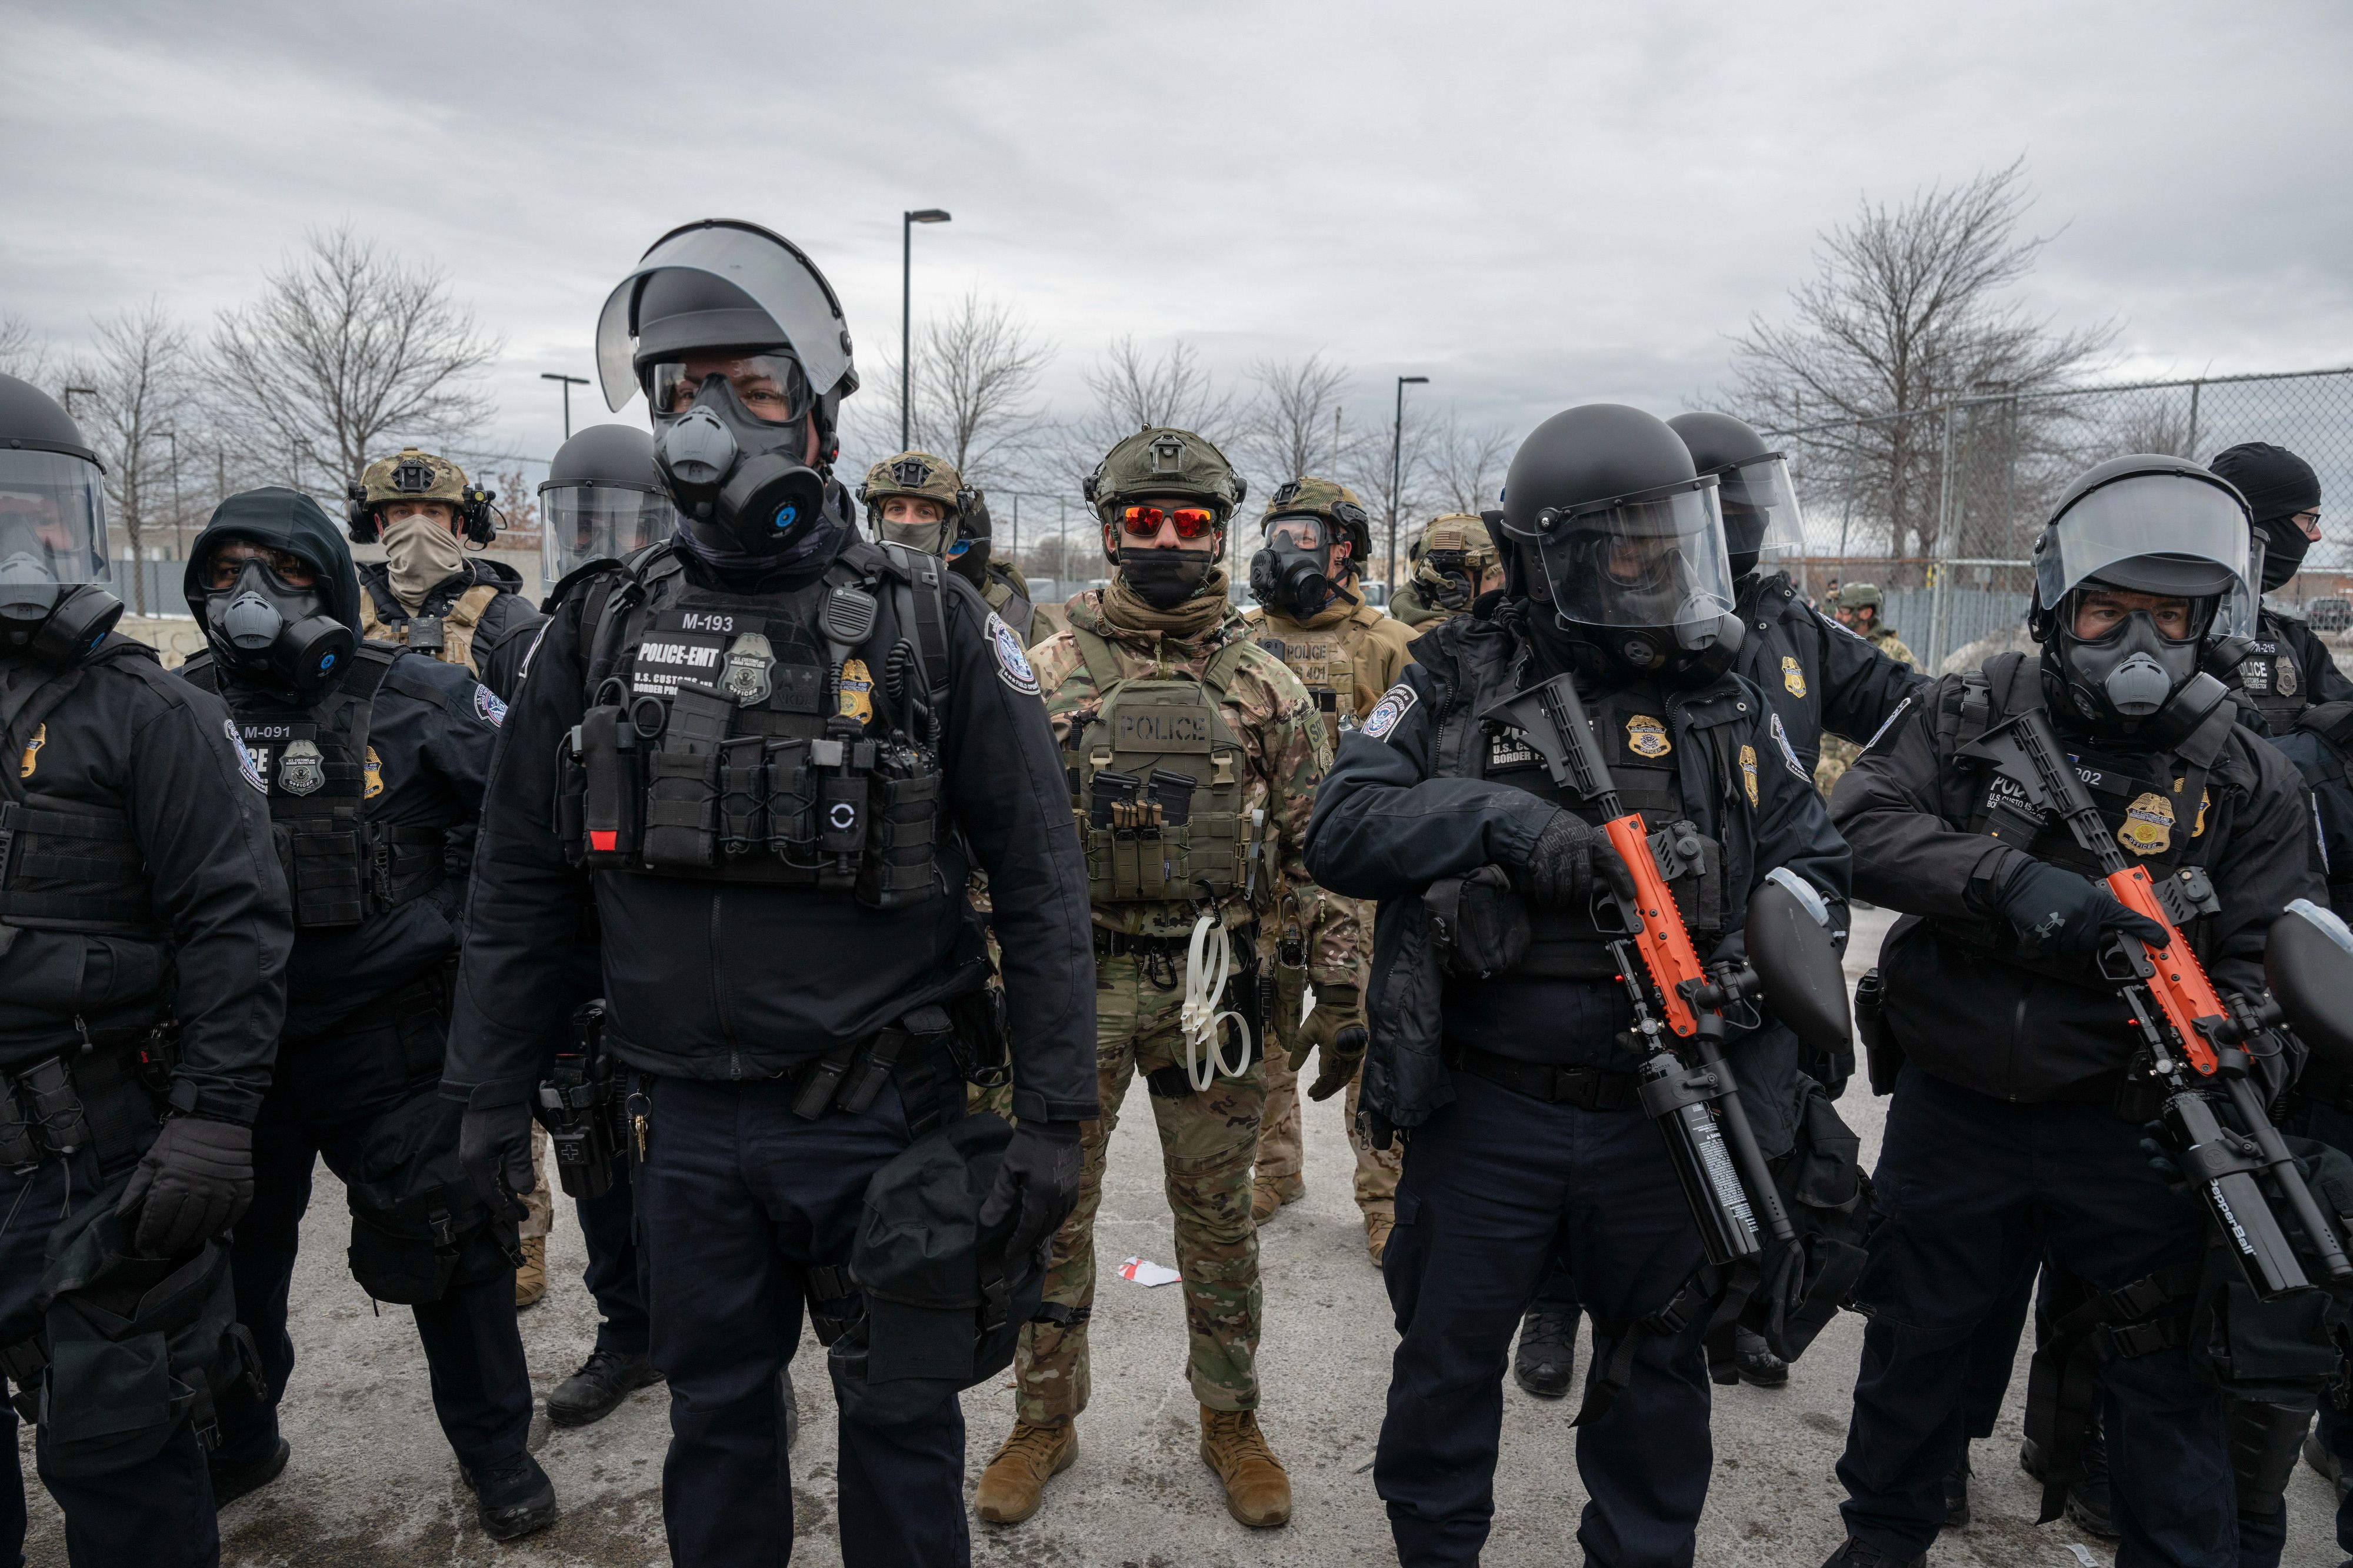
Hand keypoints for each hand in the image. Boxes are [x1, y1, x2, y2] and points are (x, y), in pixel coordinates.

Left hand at [116, 1115, 252, 1256]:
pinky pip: (233, 1217)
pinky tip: (211, 1232)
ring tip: (184, 1244)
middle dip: (169, 1243)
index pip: (157, 1221)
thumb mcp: (151, 1159)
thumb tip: (121, 1216)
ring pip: (207, 1227)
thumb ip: (136, 1189)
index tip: (144, 1244)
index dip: (148, 1236)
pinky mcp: (242, 1189)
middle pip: (182, 1229)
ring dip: (194, 1239)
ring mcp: (223, 1191)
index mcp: (172, 1183)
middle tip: (162, 1249)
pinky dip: (222, 1228)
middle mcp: (199, 1191)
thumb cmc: (180, 1139)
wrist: (216, 1118)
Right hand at [458, 1102, 535, 1221]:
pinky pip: (485, 1168)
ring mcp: (470, 1152)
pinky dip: (497, 1178)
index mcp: (478, 1163)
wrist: (489, 1085)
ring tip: (515, 1199)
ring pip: (486, 1179)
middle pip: (486, 1189)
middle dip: (502, 1202)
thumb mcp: (518, 1140)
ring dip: (500, 1190)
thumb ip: (520, 1167)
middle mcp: (470, 1161)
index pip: (491, 1195)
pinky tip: (508, 1179)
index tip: (518, 1218)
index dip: (505, 1208)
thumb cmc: (504, 1110)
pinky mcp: (474, 1144)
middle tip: (519, 1212)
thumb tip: (524, 1191)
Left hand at [980, 1119, 1083, 1266]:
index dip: (1018, 1244)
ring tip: (1030, 1242)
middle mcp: (1058, 1200)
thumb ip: (999, 1198)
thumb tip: (986, 1223)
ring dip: (1043, 1236)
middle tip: (1016, 1251)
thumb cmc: (1027, 1145)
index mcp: (1041, 1197)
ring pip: (1057, 1224)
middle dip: (1030, 1244)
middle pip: (1044, 1231)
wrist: (1054, 1125)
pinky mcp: (1074, 1188)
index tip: (1008, 1254)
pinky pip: (1065, 1214)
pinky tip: (1046, 1225)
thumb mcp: (1008, 1170)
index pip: (1029, 1230)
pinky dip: (1055, 1224)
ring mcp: (1069, 1195)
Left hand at [1288, 985, 1368, 1100]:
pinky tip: (1337, 1079)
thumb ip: (1299, 1052)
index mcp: (1334, 1051)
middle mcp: (1347, 1054)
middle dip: (1326, 1091)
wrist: (1340, 1002)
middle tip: (1316, 1096)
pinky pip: (1353, 1069)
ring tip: (1325, 1091)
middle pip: (1338, 1081)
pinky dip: (1344, 1077)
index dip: (1319, 1089)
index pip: (1327, 1078)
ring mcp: (1356, 1052)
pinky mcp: (1360, 1049)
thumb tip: (1292, 1069)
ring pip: (1347, 1076)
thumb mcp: (1306, 1033)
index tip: (1310, 1094)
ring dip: (1336, 1086)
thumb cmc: (1322, 1016)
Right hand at [1522, 812, 1633, 909]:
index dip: (1623, 878)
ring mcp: (1559, 853)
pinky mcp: (1542, 860)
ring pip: (1567, 888)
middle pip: (1586, 882)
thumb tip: (1605, 882)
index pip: (1613, 860)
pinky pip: (1548, 888)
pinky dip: (1547, 896)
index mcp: (1590, 838)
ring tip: (1559, 897)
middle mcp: (1577, 845)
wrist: (1529, 819)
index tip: (1630, 893)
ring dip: (1562, 898)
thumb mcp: (1581, 836)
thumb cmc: (1557, 830)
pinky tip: (1547, 896)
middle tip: (1576, 896)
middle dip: (1581, 894)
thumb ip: (1593, 857)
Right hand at [1992, 857, 2167, 958]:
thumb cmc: (2048, 882)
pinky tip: (2044, 926)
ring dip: (2064, 941)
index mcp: (2096, 902)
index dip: (2147, 930)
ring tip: (2054, 921)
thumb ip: (2097, 905)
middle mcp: (2086, 915)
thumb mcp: (2081, 887)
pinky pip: (2054, 950)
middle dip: (2082, 937)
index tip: (2162, 939)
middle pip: (2093, 943)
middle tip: (2068, 922)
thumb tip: (2109, 921)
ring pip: (2073, 949)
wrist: (2019, 881)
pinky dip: (2048, 943)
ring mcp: (2068, 927)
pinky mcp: (2049, 936)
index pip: (2128, 918)